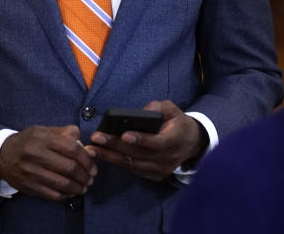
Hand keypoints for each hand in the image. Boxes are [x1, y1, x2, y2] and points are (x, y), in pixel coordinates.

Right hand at [0, 125, 96, 201]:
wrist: (2, 155)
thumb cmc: (28, 141)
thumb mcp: (44, 130)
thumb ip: (64, 133)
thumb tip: (82, 142)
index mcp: (42, 138)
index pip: (71, 149)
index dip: (86, 159)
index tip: (93, 167)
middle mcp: (35, 155)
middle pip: (68, 168)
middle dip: (84, 175)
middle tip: (91, 178)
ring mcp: (31, 172)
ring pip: (61, 184)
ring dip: (77, 187)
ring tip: (84, 187)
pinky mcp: (28, 186)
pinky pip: (51, 194)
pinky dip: (65, 195)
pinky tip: (71, 192)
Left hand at [88, 100, 206, 181]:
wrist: (191, 143)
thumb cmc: (178, 123)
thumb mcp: (172, 109)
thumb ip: (159, 107)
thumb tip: (142, 111)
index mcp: (175, 139)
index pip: (157, 142)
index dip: (141, 139)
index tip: (124, 134)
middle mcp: (168, 158)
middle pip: (139, 154)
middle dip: (115, 146)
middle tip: (96, 138)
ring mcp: (161, 169)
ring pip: (133, 164)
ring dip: (111, 157)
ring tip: (92, 149)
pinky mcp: (154, 175)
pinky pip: (133, 170)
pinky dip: (117, 162)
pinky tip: (103, 155)